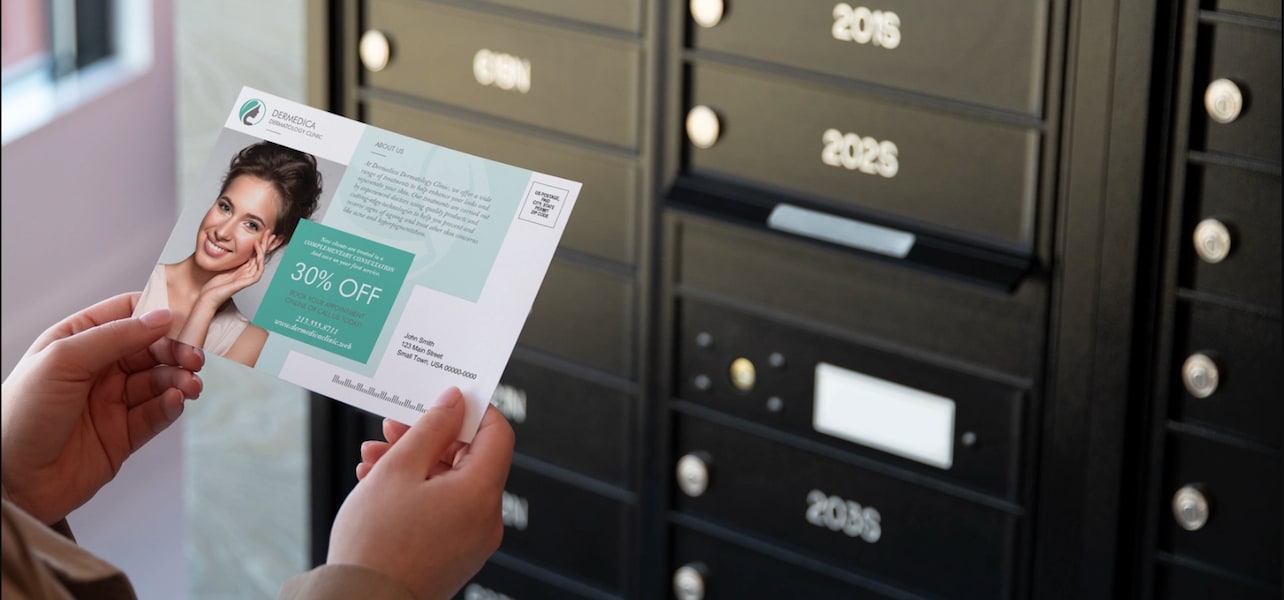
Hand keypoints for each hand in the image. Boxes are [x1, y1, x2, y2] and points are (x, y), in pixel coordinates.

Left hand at [0, 293, 204, 523]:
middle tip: (195, 358)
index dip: (158, 313)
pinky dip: (171, 406)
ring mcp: (111, 402)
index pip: (127, 315)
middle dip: (177, 350)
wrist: (10, 481)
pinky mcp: (123, 435)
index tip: (186, 318)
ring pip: (159, 381)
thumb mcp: (62, 360)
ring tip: (190, 385)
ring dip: (179, 380)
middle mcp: (97, 369)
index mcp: (77, 341)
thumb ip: (114, 337)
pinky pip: (156, 415)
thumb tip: (162, 317)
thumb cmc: (19, 416)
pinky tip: (176, 402)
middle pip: (151, 349)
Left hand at [197, 234, 275, 308]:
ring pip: (261, 261)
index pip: (255, 254)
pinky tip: (257, 249)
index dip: (261, 244)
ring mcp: (248, 278)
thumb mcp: (222, 267)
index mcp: (243, 269)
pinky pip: (258, 270)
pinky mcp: (246, 282)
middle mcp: (247, 273)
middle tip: (270, 232)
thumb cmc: (213, 286)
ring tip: (266, 237)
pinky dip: (259, 259)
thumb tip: (229, 246)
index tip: (263, 233)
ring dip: (264, 248)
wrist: (208, 298)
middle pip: (261, 256)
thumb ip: (230, 259)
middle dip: (266, 243)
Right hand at [327, 388, 513, 599]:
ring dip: (415, 465)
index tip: (446, 398)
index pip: (498, 434)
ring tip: (373, 458)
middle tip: (392, 428)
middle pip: (469, 460)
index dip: (473, 410)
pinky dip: (418, 493)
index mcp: (481, 493)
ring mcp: (472, 541)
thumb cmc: (376, 542)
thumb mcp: (399, 469)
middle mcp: (486, 519)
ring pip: (450, 485)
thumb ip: (431, 428)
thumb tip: (455, 402)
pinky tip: (379, 485)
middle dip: (429, 439)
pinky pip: (444, 511)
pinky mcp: (455, 556)